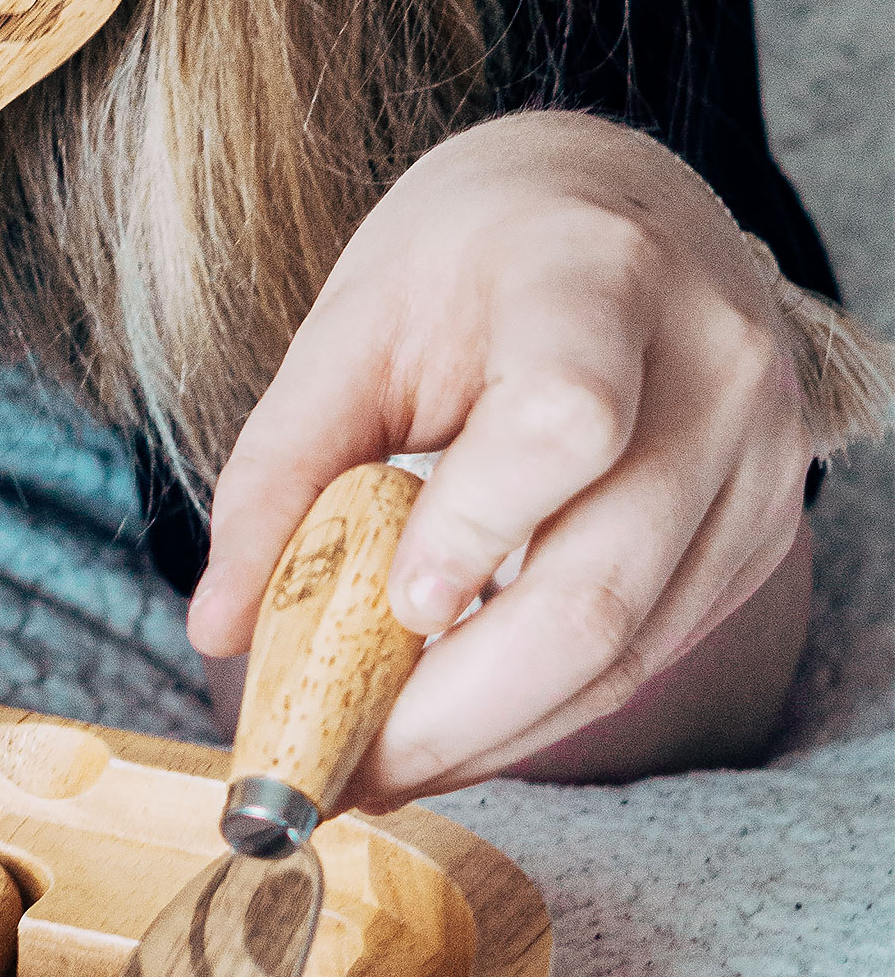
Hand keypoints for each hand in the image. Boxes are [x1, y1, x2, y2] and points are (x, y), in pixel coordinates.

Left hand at [191, 112, 814, 802]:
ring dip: (494, 732)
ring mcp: (757, 460)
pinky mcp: (759, 533)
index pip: (566, 419)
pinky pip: (650, 653)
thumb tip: (218, 628)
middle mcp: (711, 369)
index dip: (480, 529)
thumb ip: (279, 465)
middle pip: (604, 580)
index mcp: (594, 277)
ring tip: (375, 768)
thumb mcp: (351, 321)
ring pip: (633, 647)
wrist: (607, 208)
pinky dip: (543, 707)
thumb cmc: (465, 257)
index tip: (393, 610)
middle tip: (342, 766)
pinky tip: (454, 728)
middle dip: (462, 704)